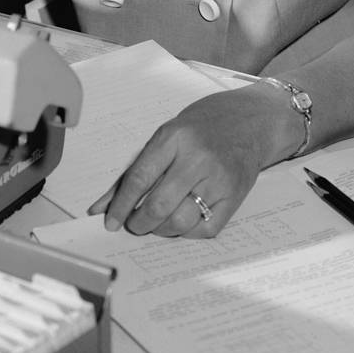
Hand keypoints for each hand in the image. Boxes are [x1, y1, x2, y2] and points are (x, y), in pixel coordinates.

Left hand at [87, 84, 298, 238]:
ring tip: (157, 223)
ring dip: (160, 231)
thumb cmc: (204, 125)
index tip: (109, 221)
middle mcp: (198, 158)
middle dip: (138, 224)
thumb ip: (136, 169)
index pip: (139, 178)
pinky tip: (183, 220)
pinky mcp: (235, 196)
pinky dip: (187, 232)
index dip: (120, 206)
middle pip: (158, 206)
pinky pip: (204, 229)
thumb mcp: (168, 133)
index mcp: (175, 136)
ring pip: (179, 223)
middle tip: (134, 225)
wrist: (253, 120)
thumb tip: (101, 207)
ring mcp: (219, 179)